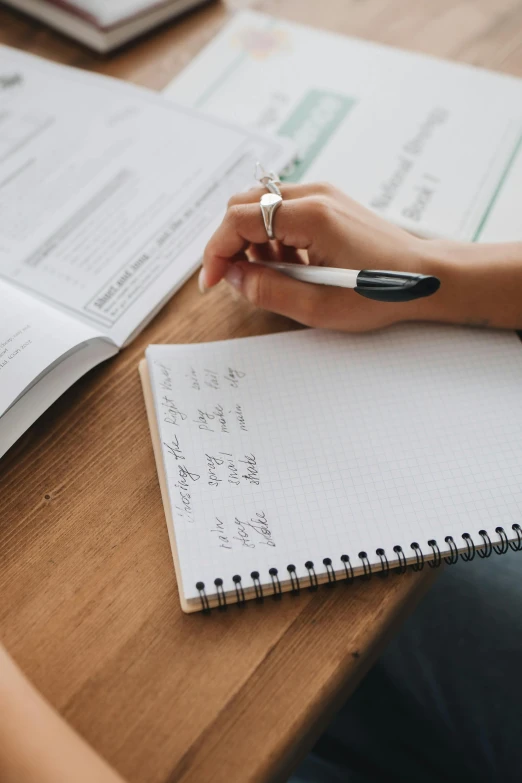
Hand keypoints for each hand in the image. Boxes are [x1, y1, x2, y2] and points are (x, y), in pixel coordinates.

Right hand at [200, 182, 442, 330]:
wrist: (428, 276)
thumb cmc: (382, 292)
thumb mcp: (319, 307)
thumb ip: (268, 291)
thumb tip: (233, 278)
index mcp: (311, 216)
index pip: (239, 219)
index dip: (217, 251)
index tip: (213, 281)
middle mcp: (314, 194)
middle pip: (244, 204)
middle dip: (230, 242)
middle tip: (235, 279)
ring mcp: (323, 194)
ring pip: (262, 206)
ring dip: (253, 241)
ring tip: (273, 276)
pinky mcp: (330, 202)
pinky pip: (284, 211)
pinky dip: (274, 237)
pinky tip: (292, 265)